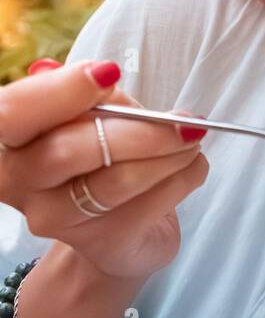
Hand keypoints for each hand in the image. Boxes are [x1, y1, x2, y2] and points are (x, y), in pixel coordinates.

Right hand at [0, 58, 209, 279]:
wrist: (118, 234)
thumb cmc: (103, 161)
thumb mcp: (95, 118)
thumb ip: (94, 99)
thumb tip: (106, 78)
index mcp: (10, 138)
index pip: (12, 111)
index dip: (58, 92)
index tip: (108, 75)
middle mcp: (19, 181)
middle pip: (66, 149)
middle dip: (136, 129)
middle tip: (181, 119)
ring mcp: (55, 217)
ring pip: (114, 180)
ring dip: (167, 153)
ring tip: (192, 138)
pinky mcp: (101, 242)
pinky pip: (149, 202)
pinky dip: (182, 177)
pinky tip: (193, 165)